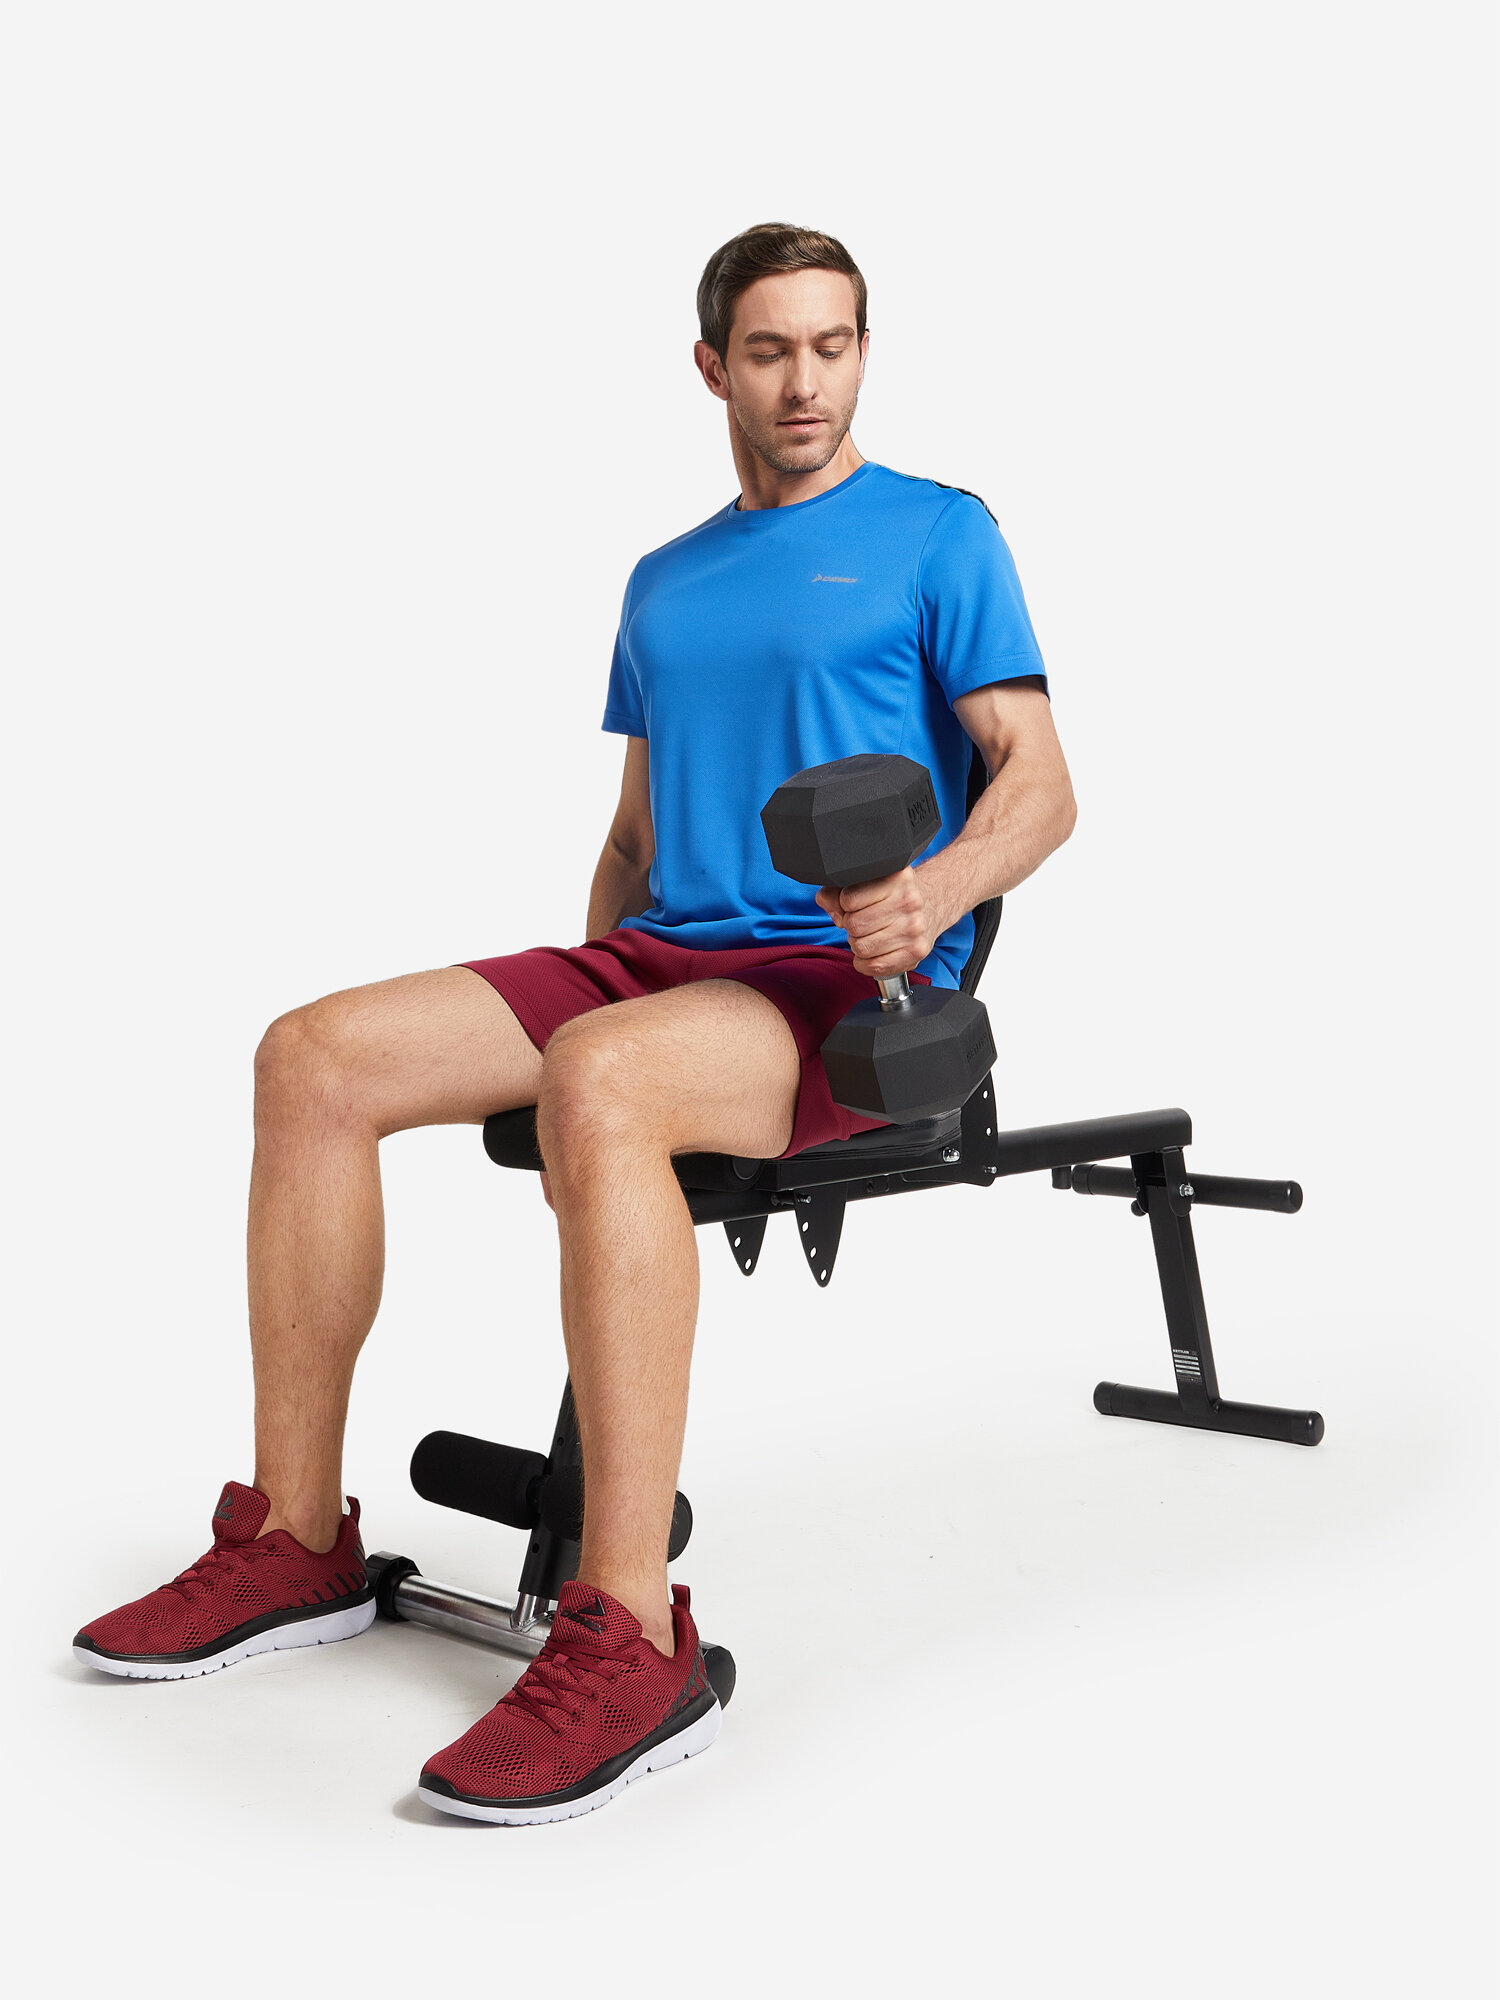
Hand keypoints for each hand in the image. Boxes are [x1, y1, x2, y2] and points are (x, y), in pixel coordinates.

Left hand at [815, 866, 941, 980]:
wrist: (932, 905)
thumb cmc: (893, 895)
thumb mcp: (867, 881)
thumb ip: (837, 891)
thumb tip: (834, 913)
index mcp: (895, 877)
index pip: (848, 899)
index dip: (844, 905)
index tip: (854, 906)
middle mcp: (909, 900)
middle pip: (854, 925)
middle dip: (851, 926)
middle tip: (862, 923)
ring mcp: (914, 927)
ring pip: (861, 948)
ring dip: (858, 945)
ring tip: (869, 935)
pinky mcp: (917, 951)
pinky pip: (875, 966)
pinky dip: (866, 963)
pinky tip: (872, 951)